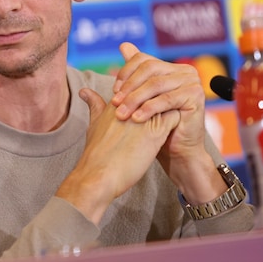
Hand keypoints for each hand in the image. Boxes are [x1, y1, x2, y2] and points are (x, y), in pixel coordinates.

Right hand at [55, 88, 179, 224]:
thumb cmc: (96, 154)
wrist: (99, 175)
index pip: (140, 86)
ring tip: (176, 117)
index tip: (152, 103)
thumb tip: (84, 91)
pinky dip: (178, 119)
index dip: (148, 93)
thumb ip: (94, 105)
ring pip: (167, 101)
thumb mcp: (94, 123)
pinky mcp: (157, 132)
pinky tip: (177, 129)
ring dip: (172, 106)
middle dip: (162, 96)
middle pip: (155, 91)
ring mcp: (145, 117)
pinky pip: (175, 116)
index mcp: (119, 101)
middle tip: (169, 106)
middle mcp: (133, 105)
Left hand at [110, 43, 224, 202]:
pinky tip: (137, 119)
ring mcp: (193, 82)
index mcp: (171, 68)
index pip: (143, 60)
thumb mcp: (142, 98)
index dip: (125, 73)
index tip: (113, 91)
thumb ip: (134, 73)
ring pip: (156, 85)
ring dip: (135, 99)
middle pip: (150, 69)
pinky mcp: (196, 96)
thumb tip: (124, 45)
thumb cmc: (156, 126)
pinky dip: (149, 108)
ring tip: (122, 113)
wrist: (176, 151)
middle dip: (129, 87)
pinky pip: (167, 99)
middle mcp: (184, 71)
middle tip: (114, 103)